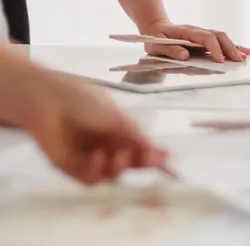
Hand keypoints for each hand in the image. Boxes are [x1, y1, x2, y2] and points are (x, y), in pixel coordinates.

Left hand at [24, 75, 168, 185]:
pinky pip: (91, 179)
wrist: (49, 102)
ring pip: (113, 176)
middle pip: (130, 166)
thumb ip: (141, 139)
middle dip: (139, 165)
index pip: (142, 151)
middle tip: (142, 159)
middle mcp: (108, 147)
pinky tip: (97, 157)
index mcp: (120, 133)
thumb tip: (168, 154)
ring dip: (118, 168)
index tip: (166, 161)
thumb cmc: (86, 102)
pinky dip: (97, 172)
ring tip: (117, 156)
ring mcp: (90, 159)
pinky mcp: (71, 168)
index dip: (154, 158)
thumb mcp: (120, 119)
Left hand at [140, 21, 249, 62]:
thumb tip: (184, 55)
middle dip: (230, 48)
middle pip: (218, 36)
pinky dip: (234, 47)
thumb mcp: (155, 46)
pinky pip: (222, 42)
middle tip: (239, 61)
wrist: (156, 28)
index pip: (205, 37)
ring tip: (247, 57)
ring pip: (223, 38)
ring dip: (235, 47)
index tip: (220, 61)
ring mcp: (203, 34)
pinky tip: (246, 52)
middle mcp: (198, 31)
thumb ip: (169, 50)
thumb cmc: (155, 39)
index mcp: (186, 32)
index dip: (214, 48)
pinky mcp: (206, 40)